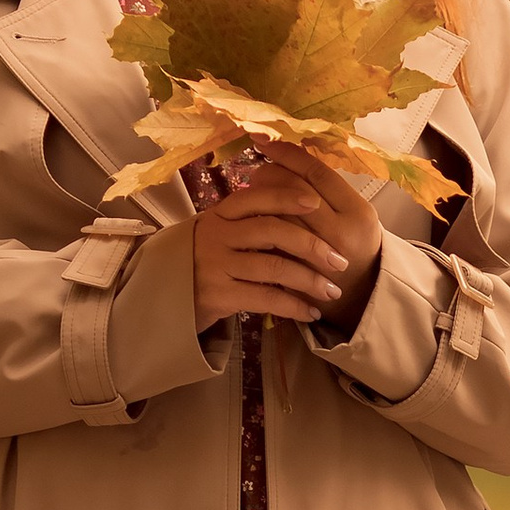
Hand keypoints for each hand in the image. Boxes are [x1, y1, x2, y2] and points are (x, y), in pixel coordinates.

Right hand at [190, 151, 382, 332]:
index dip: (286, 197)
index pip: (256, 197)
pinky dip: (293, 306)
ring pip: (272, 267)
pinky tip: (311, 312)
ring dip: (308, 280)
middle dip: (311, 245)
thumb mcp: (223, 231)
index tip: (317, 203)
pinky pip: (265, 298)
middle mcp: (216, 234)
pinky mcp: (218, 295)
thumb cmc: (209, 259)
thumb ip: (252, 218)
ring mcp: (215, 265)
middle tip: (340, 261)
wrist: (170, 295)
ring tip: (332, 291)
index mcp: (221, 213)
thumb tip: (306, 198)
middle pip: (271, 231)